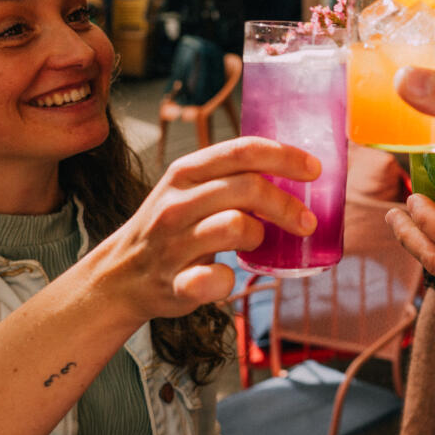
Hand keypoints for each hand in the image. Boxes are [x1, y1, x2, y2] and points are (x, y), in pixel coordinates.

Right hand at [90, 136, 318, 322]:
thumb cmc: (173, 228)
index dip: (284, 157)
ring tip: (258, 243)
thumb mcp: (192, 189)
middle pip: (247, 188)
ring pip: (235, 227)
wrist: (119, 276)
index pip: (242, 151)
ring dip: (259, 236)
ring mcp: (172, 243)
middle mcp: (177, 203)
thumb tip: (298, 172)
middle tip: (308, 222)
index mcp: (186, 172)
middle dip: (286, 204)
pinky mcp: (173, 283)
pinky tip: (228, 279)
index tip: (315, 169)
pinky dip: (228, 282)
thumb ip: (232, 177)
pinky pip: (213, 279)